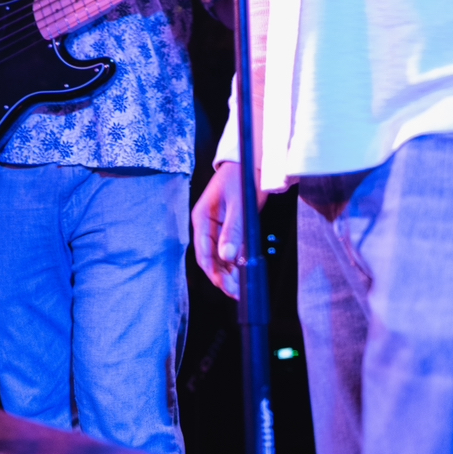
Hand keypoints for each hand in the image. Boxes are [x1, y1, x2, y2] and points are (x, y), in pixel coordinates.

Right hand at [192, 161, 254, 297]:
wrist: (251, 161)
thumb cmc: (242, 178)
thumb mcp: (239, 205)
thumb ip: (232, 231)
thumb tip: (227, 256)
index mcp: (202, 218)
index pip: (203, 253)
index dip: (214, 273)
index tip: (226, 287)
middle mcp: (205, 225)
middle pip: (210, 258)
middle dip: (221, 277)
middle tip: (236, 292)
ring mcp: (215, 227)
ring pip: (218, 257)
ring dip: (228, 272)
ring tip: (239, 287)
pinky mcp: (226, 227)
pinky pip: (227, 249)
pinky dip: (233, 262)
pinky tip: (241, 272)